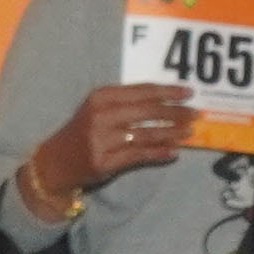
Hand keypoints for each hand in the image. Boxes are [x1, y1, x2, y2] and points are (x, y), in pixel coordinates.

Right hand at [45, 82, 203, 204]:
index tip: (189, 92)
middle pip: (148, 111)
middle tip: (197, 114)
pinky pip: (139, 155)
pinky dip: (158, 153)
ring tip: (190, 132)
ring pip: (146, 134)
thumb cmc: (83, 131)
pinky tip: (173, 152)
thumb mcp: (99, 109)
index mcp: (101, 96)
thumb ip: (127, 103)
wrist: (55, 162)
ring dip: (172, 133)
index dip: (168, 91)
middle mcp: (101, 115)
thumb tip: (167, 102)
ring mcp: (102, 139)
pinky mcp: (105, 162)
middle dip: (176, 112)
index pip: (142, 90)